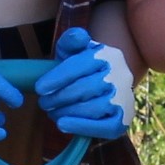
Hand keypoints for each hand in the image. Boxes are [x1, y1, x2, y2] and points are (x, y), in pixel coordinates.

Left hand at [34, 25, 134, 139]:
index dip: (59, 77)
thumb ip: (71, 41)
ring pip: (93, 108)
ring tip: (52, 113)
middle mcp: (122, 75)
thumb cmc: (83, 68)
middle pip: (86, 88)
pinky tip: (63, 124)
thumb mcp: (75, 51)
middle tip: (44, 103)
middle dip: (60, 97)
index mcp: (109, 55)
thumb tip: (77, 37)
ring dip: (67, 112)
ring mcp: (125, 98)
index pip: (82, 64)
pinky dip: (81, 127)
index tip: (39, 88)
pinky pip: (103, 127)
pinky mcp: (123, 119)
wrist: (107, 87)